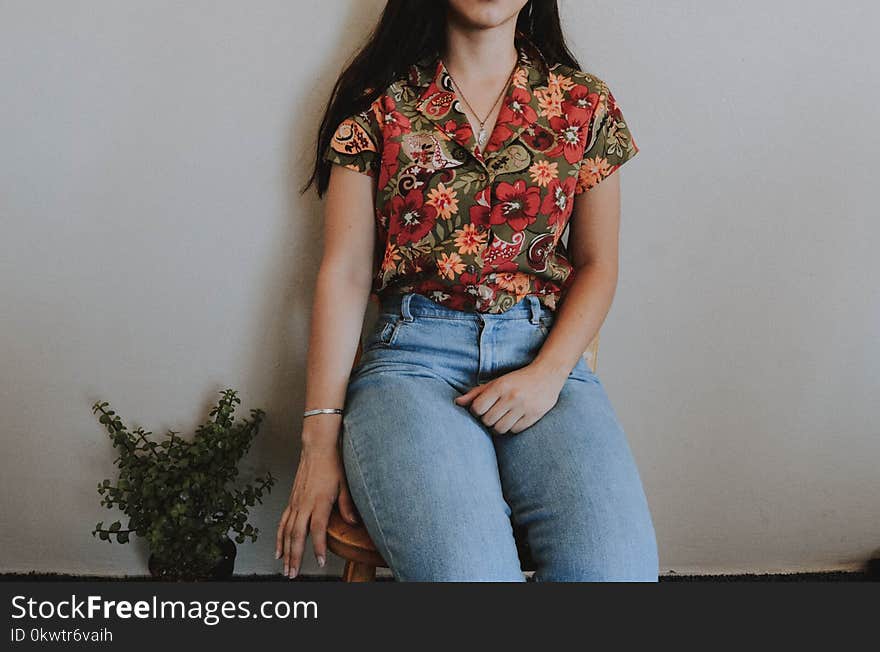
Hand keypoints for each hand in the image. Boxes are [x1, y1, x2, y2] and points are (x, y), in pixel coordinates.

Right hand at [275, 421, 358, 577]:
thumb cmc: (333, 464)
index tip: (319, 562)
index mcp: (319, 501)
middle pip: (297, 535)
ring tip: (286, 568)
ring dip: (285, 552)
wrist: (317, 447)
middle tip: (294, 574)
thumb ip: (348, 505)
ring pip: (287, 531)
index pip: (317, 529)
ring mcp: (296, 502)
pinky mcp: (292, 501)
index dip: (318, 547)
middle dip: (295, 557)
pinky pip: (283, 522)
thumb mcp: (346, 484)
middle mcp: (304, 503)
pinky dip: (279, 538)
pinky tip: (279, 550)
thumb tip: (353, 522)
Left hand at [453, 360, 568, 434]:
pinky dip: (511, 428)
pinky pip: (514, 430)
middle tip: (492, 414)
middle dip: (487, 419)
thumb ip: (476, 393)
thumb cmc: (517, 379)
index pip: (477, 408)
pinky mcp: (534, 415)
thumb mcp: (496, 382)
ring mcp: (524, 407)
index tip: (482, 409)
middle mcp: (512, 396)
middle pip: (487, 420)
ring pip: (500, 428)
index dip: (476, 411)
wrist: (547, 375)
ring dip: (498, 426)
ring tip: (501, 419)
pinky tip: (514, 419)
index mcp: (500, 386)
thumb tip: (457, 402)